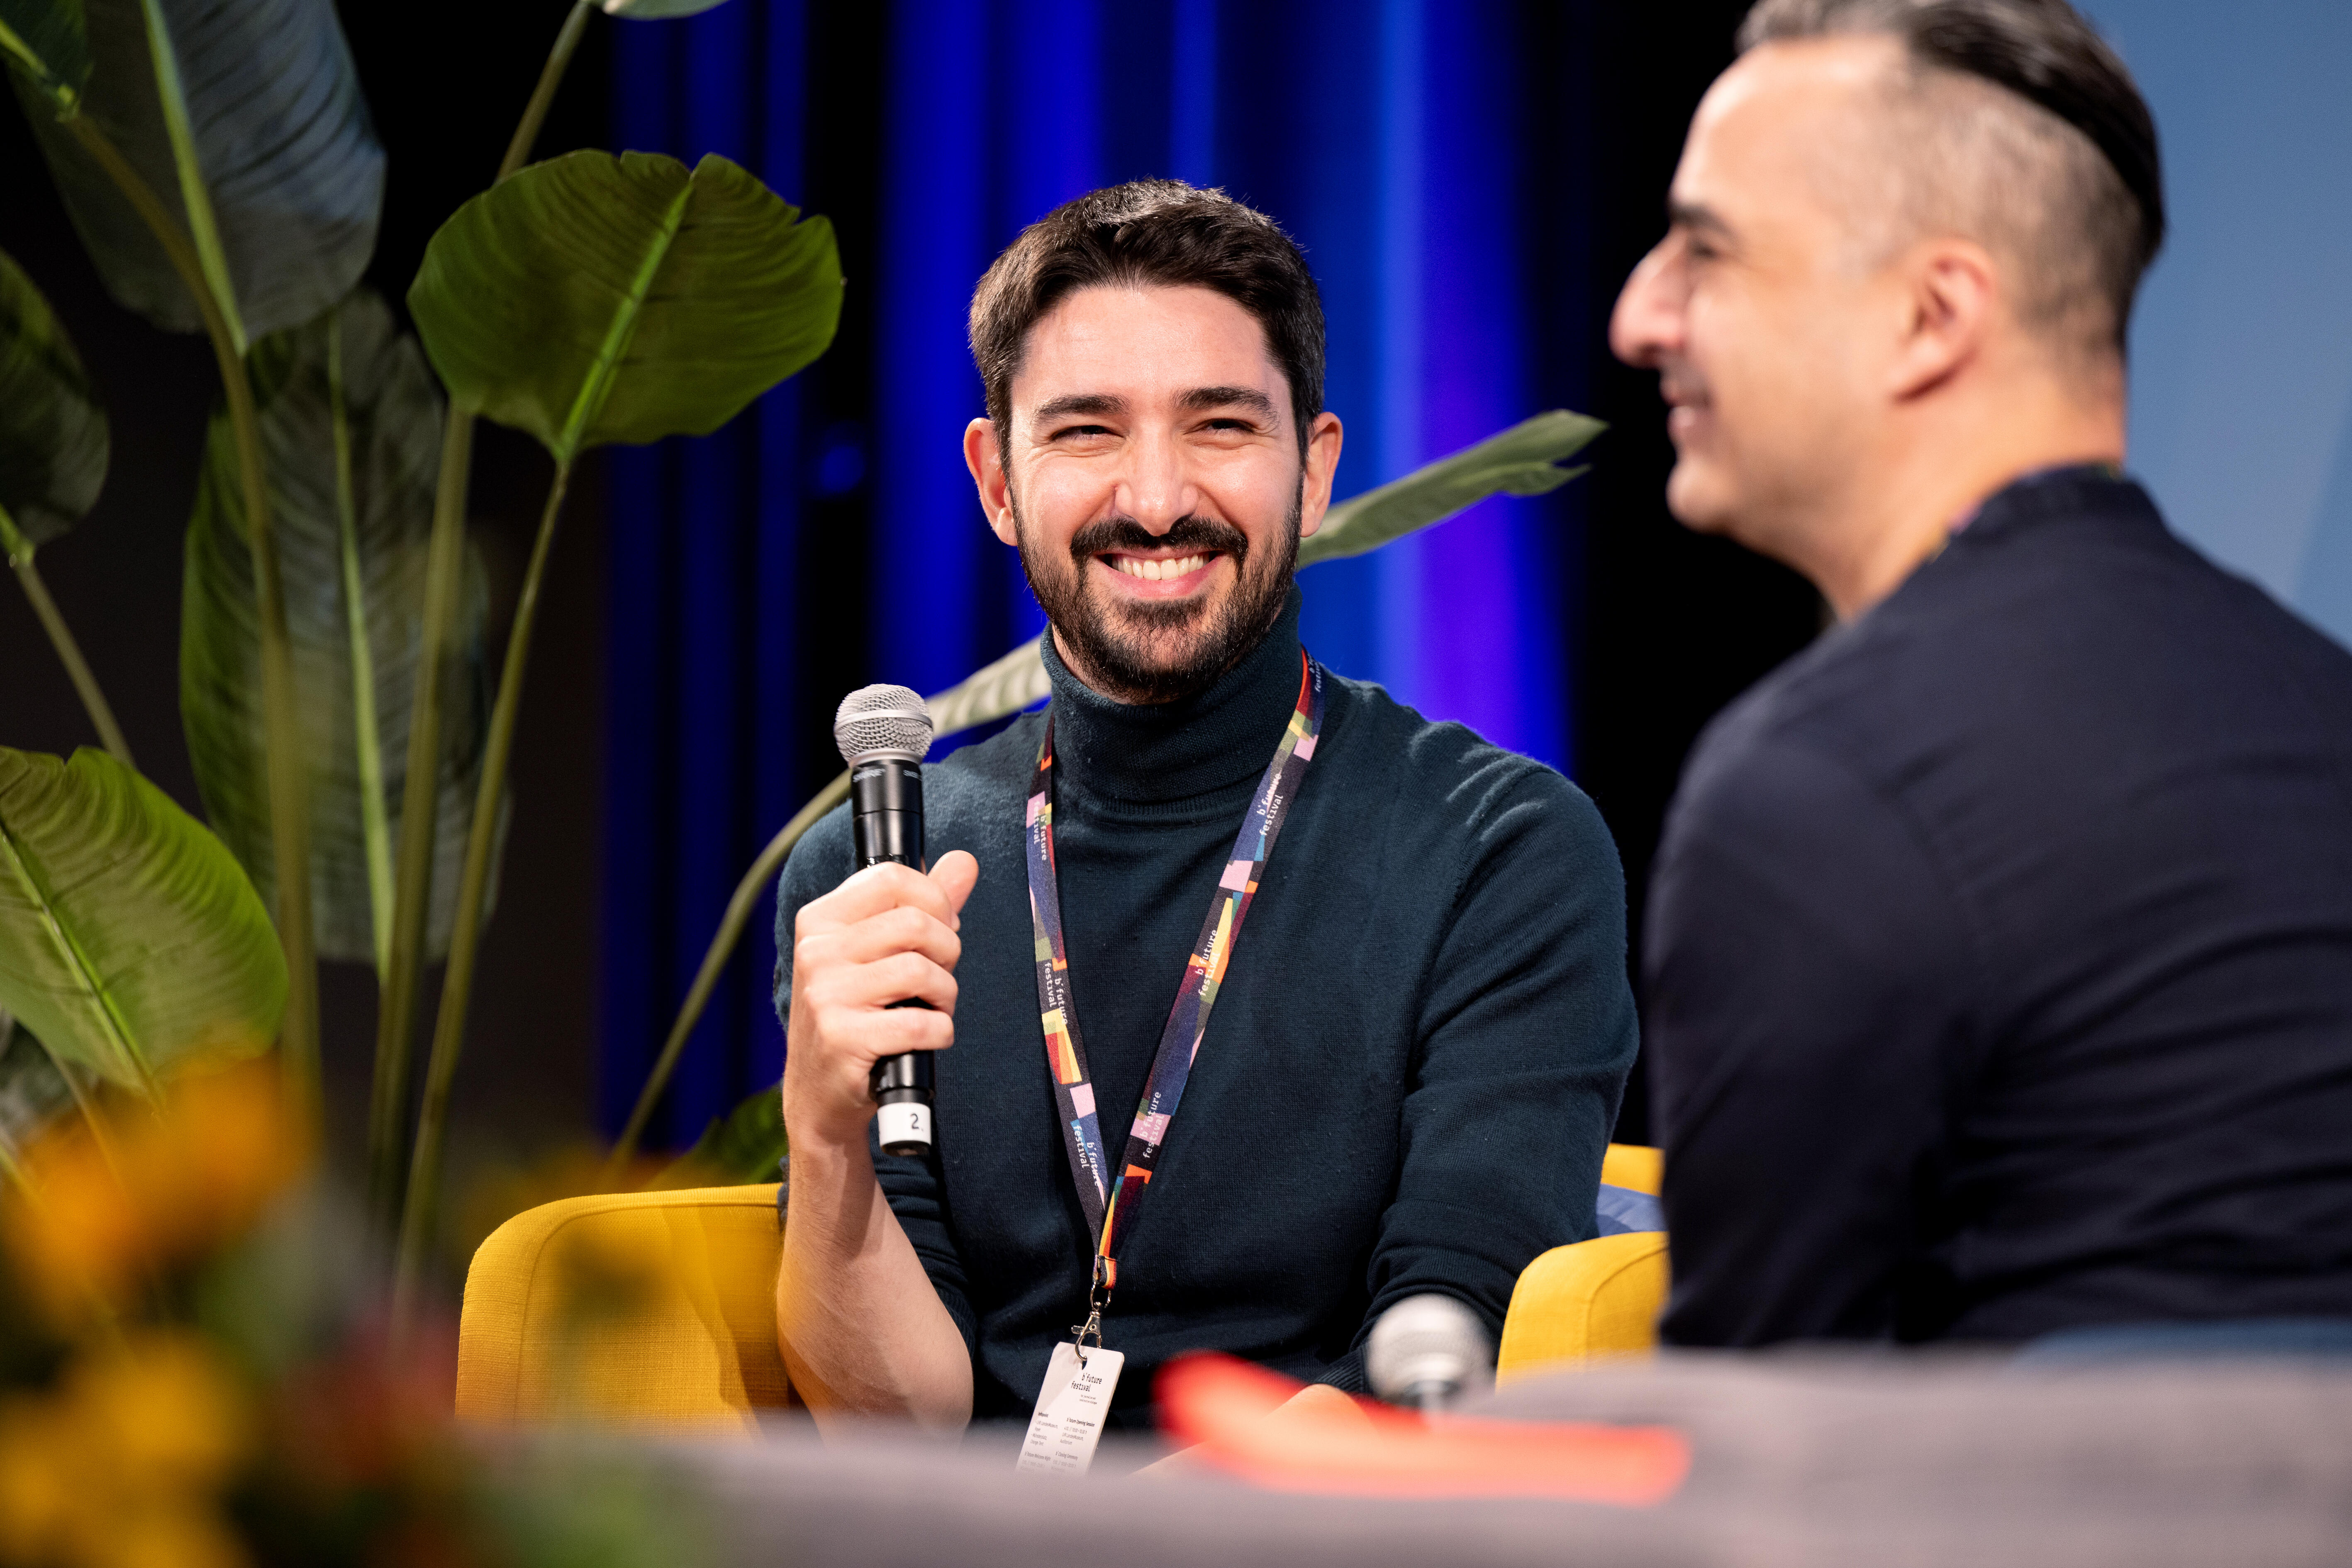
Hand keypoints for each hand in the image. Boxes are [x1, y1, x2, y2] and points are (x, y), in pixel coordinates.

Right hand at [782, 853, 978, 1154]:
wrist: (819, 1093)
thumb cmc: (855, 1015)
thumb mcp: (876, 953)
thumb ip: (923, 904)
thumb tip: (964, 861)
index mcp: (821, 920)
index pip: (892, 878)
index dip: (934, 901)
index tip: (940, 928)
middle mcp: (817, 951)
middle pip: (916, 923)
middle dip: (948, 951)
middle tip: (939, 976)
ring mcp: (827, 994)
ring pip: (922, 971)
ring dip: (946, 995)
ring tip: (933, 1008)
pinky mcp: (843, 1038)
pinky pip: (920, 1023)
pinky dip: (939, 1032)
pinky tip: (926, 1037)